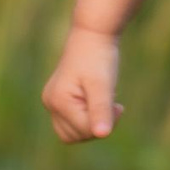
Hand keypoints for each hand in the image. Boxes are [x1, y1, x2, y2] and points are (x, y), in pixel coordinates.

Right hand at [41, 25, 123, 142]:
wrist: (93, 34)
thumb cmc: (99, 58)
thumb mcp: (103, 85)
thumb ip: (101, 110)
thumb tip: (102, 135)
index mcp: (58, 101)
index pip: (85, 130)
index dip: (106, 122)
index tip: (119, 106)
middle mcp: (50, 103)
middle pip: (77, 135)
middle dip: (97, 124)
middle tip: (112, 104)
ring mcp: (52, 102)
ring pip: (73, 132)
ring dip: (92, 122)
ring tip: (103, 102)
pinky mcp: (58, 100)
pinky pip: (73, 122)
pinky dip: (87, 117)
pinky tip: (97, 102)